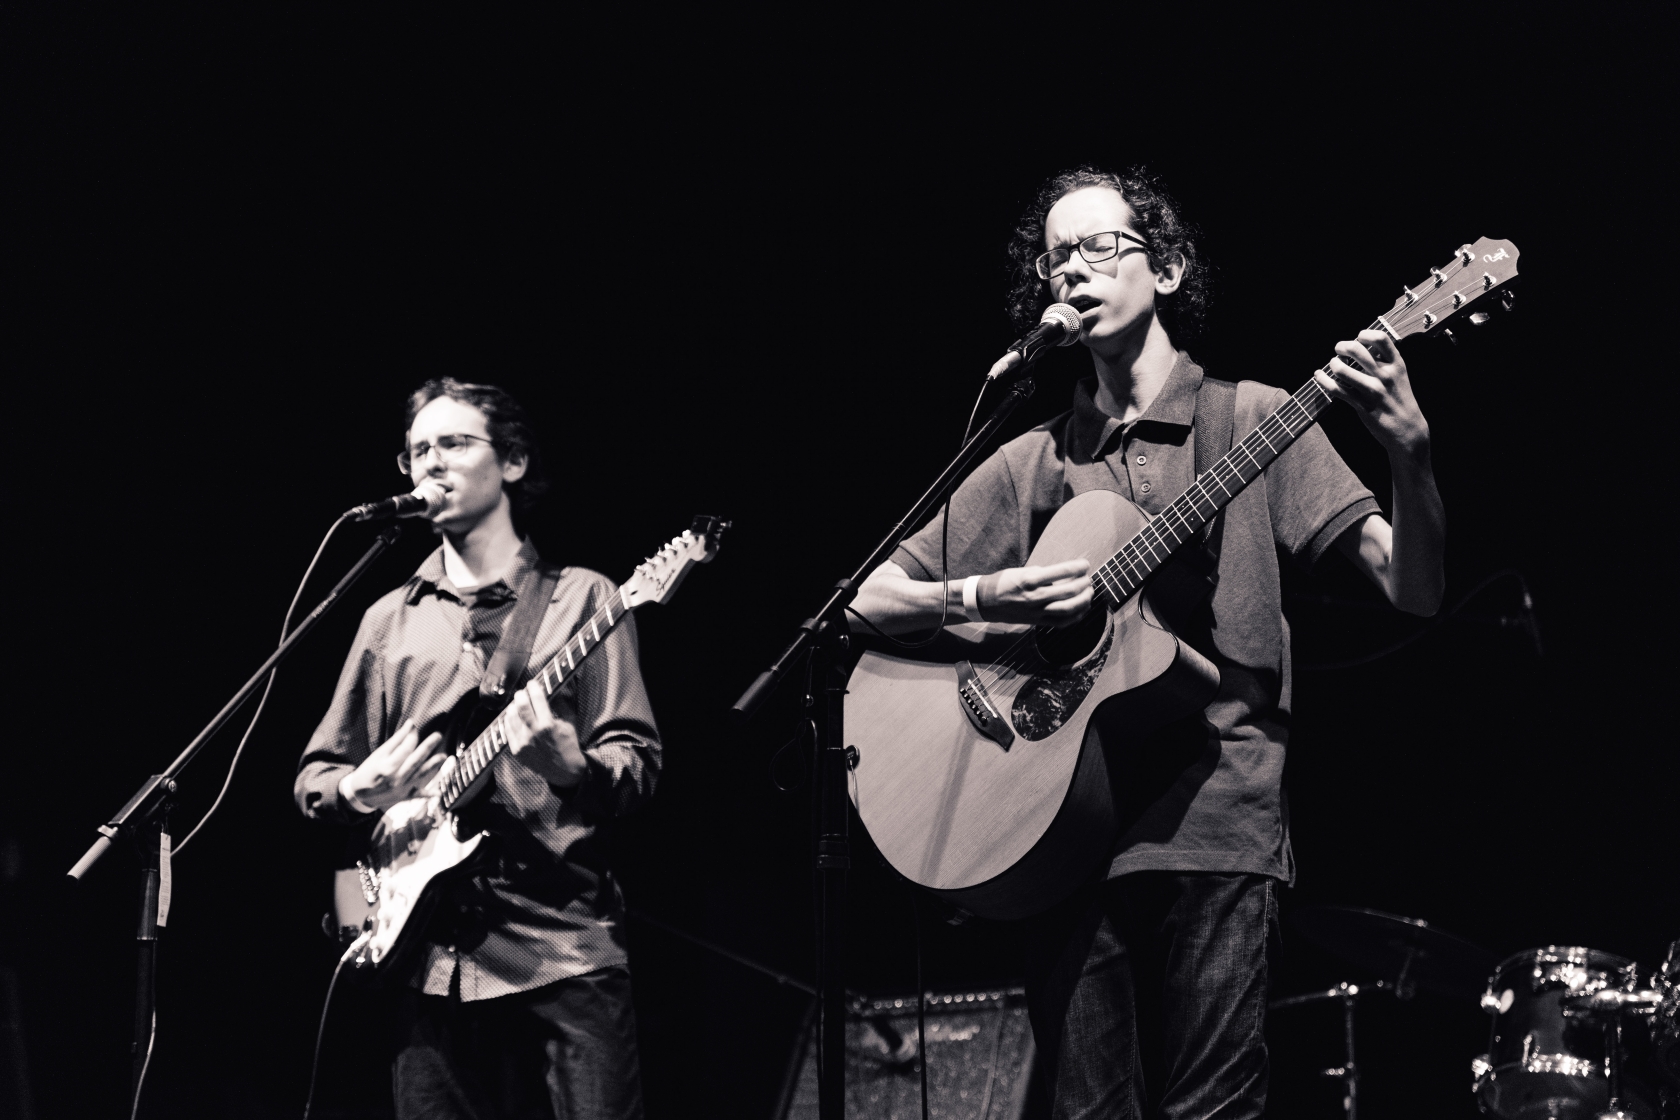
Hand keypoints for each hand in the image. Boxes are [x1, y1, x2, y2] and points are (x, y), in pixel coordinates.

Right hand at [340, 719, 447, 812]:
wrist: (359, 795)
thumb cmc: (369, 770)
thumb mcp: (378, 754)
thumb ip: (396, 740)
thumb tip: (411, 723)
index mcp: (387, 766)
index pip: (405, 749)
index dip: (412, 737)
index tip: (414, 728)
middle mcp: (395, 778)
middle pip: (415, 760)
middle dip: (427, 747)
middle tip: (438, 735)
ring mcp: (401, 789)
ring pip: (420, 775)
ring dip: (432, 766)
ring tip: (443, 756)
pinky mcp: (404, 797)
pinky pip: (418, 795)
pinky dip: (428, 794)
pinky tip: (438, 793)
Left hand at [504, 682, 587, 787]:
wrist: (565, 771)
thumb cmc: (568, 744)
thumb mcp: (569, 722)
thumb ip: (562, 703)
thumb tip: (557, 687)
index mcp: (548, 724)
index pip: (537, 699)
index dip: (533, 687)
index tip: (532, 683)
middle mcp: (534, 733)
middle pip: (521, 706)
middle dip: (520, 695)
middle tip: (522, 692)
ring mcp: (523, 743)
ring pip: (511, 717)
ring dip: (513, 707)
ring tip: (516, 704)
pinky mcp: (517, 751)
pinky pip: (507, 731)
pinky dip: (509, 721)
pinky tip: (512, 716)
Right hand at [979, 559, 1092, 626]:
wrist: (985, 601)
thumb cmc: (1003, 582)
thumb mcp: (1021, 571)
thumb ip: (1042, 574)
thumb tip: (1063, 575)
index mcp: (1030, 580)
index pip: (1062, 571)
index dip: (1078, 567)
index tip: (1085, 564)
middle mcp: (1035, 596)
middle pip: (1069, 591)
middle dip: (1084, 584)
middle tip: (1088, 579)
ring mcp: (1036, 612)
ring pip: (1068, 609)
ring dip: (1083, 600)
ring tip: (1089, 592)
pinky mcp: (1037, 622)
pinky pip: (1062, 622)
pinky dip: (1076, 616)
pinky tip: (1082, 608)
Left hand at [1313, 330, 1430, 460]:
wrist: (1408, 429)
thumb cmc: (1399, 399)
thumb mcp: (1399, 375)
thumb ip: (1383, 361)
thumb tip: (1360, 346)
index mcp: (1397, 364)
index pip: (1380, 338)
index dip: (1364, 334)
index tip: (1358, 338)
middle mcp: (1385, 375)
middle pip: (1356, 349)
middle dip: (1341, 346)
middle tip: (1338, 349)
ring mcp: (1373, 390)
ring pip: (1342, 370)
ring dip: (1333, 364)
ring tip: (1333, 364)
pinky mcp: (1362, 405)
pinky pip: (1336, 389)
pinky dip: (1323, 380)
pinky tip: (1318, 375)